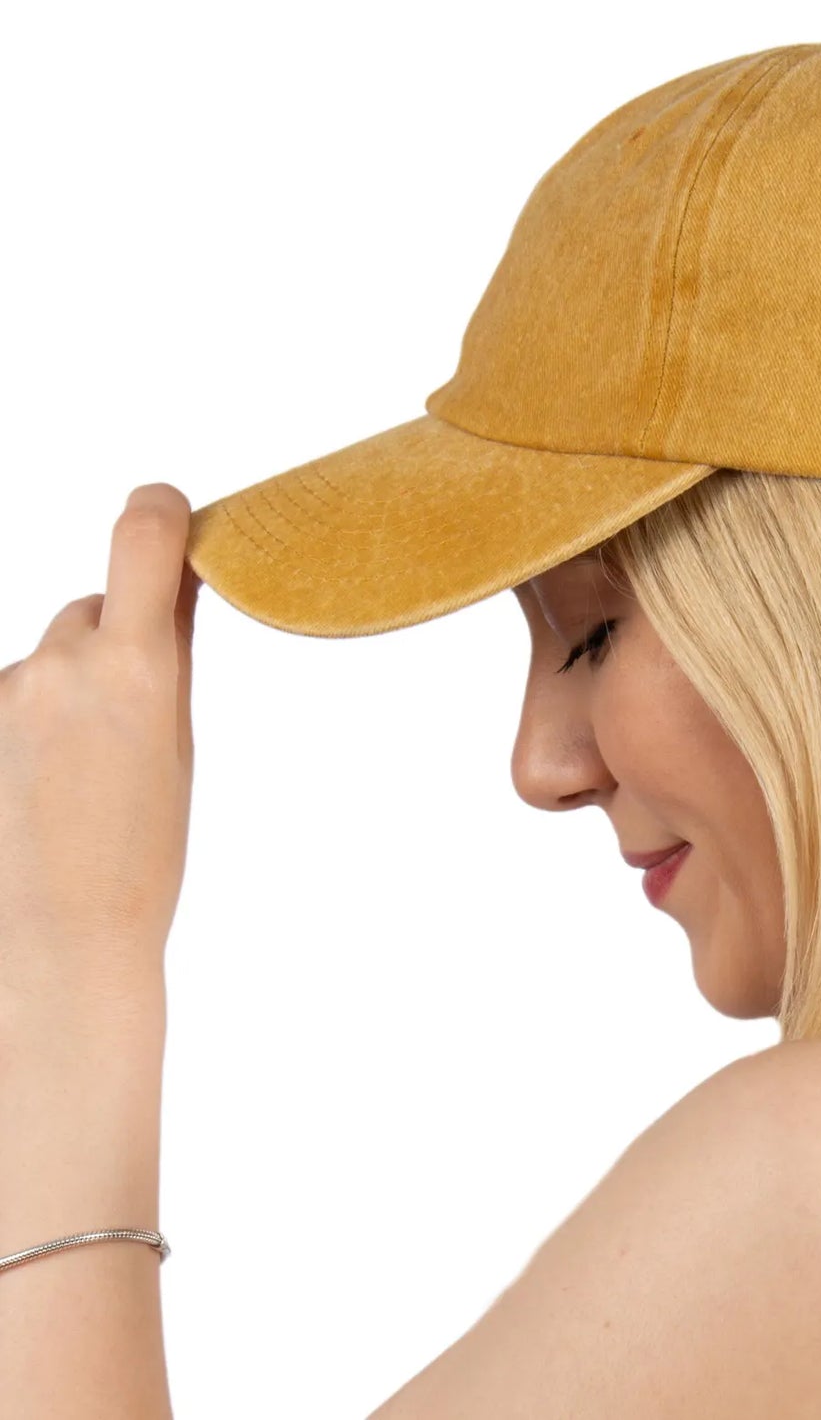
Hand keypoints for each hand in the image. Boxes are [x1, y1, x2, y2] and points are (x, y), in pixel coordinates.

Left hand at [0, 484, 200, 1026]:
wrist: (56, 938)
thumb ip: (170, 660)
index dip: (158, 510)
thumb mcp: (176, 748)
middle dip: (115, 642)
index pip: (142, 535)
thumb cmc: (137, 859)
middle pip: (89, 611)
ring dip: (66, 693)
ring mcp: (4, 693)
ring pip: (46, 661)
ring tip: (80, 780)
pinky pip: (12, 701)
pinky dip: (29, 728)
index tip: (169, 513)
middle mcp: (59, 663)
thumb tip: (175, 591)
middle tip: (131, 721)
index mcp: (135, 666)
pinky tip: (39, 791)